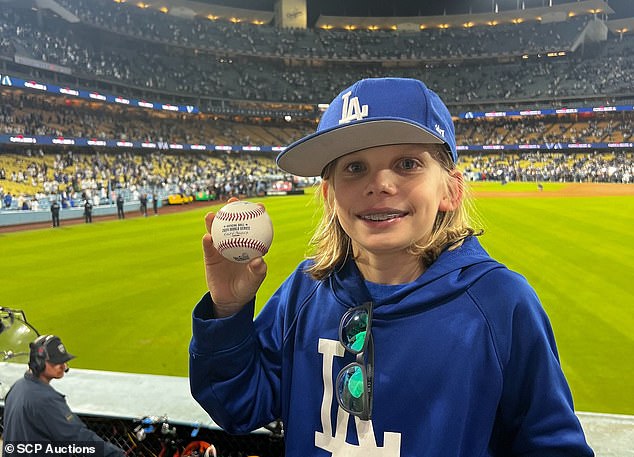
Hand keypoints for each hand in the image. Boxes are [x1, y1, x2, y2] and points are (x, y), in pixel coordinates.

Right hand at [202, 198, 267, 317]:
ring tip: (212, 215)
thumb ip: (258, 270)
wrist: (231, 299)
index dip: (256, 213)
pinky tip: (207, 237)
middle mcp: (234, 241)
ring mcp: (221, 247)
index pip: (253, 225)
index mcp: (248, 243)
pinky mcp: (210, 256)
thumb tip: (258, 260)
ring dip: (214, 221)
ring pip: (217, 230)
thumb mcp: (255, 280)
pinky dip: (207, 241)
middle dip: (232, 209)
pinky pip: (208, 247)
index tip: (259, 205)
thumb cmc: (247, 287)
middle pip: (233, 221)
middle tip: (233, 201)